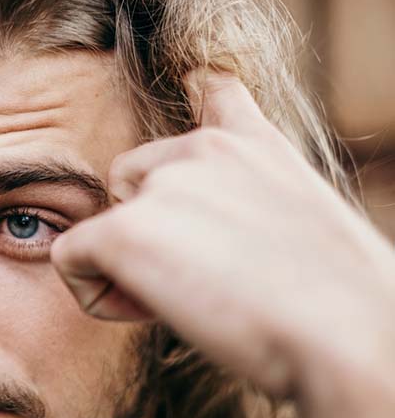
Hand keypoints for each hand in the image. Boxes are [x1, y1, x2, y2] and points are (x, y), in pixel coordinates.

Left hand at [50, 71, 394, 398]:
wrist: (347, 335)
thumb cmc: (335, 303)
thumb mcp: (303, 224)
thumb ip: (248, 201)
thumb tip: (203, 229)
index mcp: (249, 143)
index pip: (209, 90)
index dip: (194, 92)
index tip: (191, 82)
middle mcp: (200, 148)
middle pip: (130, 182)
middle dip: (147, 231)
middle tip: (200, 281)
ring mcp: (161, 183)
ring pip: (103, 224)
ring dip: (127, 265)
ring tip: (185, 300)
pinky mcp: (124, 229)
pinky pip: (71, 259)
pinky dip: (97, 294)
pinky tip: (146, 313)